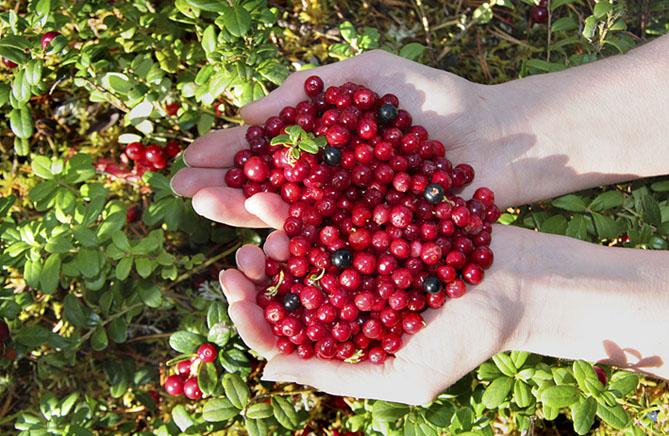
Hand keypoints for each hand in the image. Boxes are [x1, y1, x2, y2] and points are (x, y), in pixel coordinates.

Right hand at [171, 50, 519, 228]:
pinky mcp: (369, 236)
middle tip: (179, 188)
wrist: (495, 135)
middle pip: (266, 185)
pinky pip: (323, 240)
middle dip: (221, 184)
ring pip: (287, 214)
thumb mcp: (368, 74)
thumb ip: (309, 88)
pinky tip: (255, 239)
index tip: (188, 155)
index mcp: (323, 143)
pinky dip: (289, 239)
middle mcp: (328, 181)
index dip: (226, 152)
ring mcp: (346, 210)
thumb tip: (247, 112)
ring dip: (242, 211)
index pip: (264, 149)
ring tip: (203, 205)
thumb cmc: (435, 100)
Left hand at [220, 224, 531, 404]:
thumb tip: (268, 370)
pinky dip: (308, 205)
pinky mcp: (373, 224)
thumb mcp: (405, 377)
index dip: (249, 316)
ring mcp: (354, 257)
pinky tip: (290, 194)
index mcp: (338, 338)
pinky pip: (333, 214)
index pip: (278, 334)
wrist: (515, 286)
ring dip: (273, 234)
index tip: (235, 293)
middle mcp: (338, 296)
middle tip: (242, 258)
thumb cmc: (467, 341)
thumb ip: (338, 376)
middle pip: (281, 287)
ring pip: (300, 247)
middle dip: (253, 274)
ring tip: (261, 222)